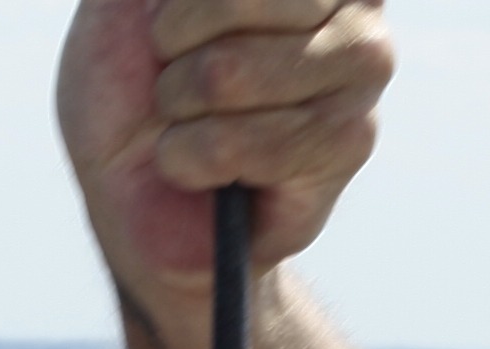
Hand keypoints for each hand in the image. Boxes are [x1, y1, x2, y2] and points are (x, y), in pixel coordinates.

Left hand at [61, 0, 393, 290]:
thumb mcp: (127, 1)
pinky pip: (233, 143)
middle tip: (182, 83)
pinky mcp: (349, 143)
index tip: (169, 33)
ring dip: (180, 110)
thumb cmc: (130, 82)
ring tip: (192, 125)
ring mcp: (363, 69)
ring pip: (225, 75)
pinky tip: (210, 169)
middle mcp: (353, 1)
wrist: (132, 188)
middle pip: (230, 6)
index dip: (175, 10)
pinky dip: (188, 161)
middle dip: (175, 53)